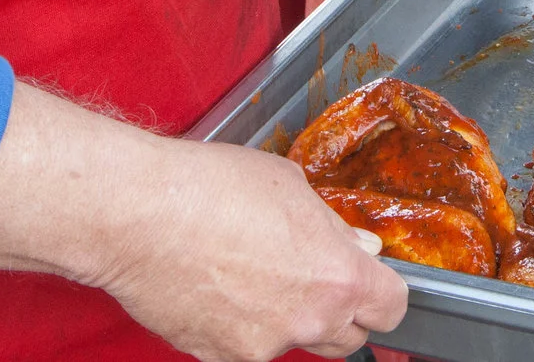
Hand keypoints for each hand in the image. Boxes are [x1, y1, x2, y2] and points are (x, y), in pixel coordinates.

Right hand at [0, 83, 406, 360]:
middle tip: (313, 276)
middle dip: (339, 311)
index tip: (371, 281)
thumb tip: (357, 246)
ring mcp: (261, 347)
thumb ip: (332, 227)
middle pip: (348, 339)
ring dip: (287, 319)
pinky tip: (221, 288)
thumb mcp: (292, 188)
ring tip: (252, 273)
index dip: (383, 292)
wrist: (139, 215)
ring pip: (293, 342)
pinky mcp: (218, 358)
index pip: (393, 308)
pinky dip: (241, 326)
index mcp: (338, 278)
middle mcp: (307, 322)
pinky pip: (245, 348)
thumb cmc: (212, 189)